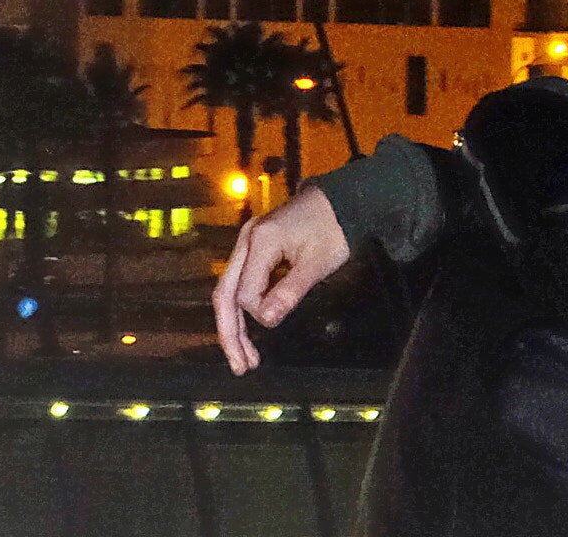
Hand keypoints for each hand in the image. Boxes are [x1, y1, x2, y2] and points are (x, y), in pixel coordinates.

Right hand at [212, 186, 349, 374]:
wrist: (343, 199)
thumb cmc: (334, 229)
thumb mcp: (318, 262)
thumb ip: (291, 291)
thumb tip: (267, 320)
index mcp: (260, 241)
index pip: (245, 292)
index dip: (260, 313)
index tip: (280, 318)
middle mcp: (246, 240)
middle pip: (225, 294)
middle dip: (230, 333)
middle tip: (241, 367)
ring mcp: (248, 242)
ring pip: (229, 290)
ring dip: (234, 325)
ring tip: (244, 358)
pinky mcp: (255, 247)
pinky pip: (241, 281)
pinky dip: (244, 308)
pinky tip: (249, 330)